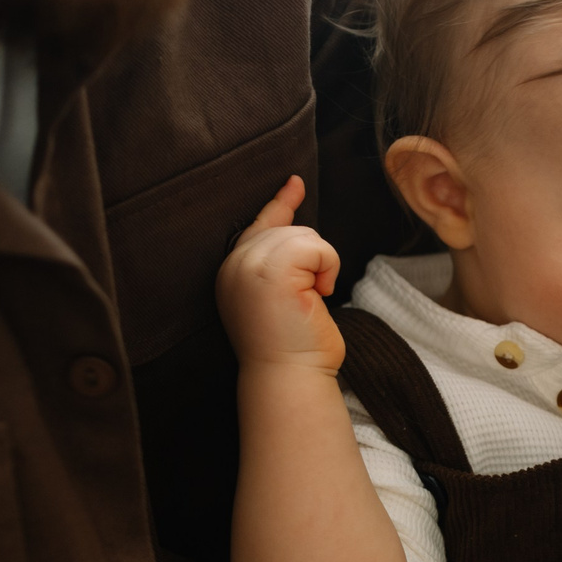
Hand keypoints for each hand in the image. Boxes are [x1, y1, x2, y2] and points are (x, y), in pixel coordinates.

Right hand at [217, 175, 343, 371]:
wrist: (288, 378)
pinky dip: (328, 268)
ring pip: (305, 236)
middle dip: (312, 259)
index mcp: (233, 271)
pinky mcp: (272, 269)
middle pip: (290, 229)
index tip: (294, 183)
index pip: (259, 225)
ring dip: (321, 267)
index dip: (280, 204)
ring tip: (310, 300)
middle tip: (308, 298)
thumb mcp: (282, 295)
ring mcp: (249, 264)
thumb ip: (283, 261)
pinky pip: (317, 246)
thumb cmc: (293, 347)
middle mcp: (234, 264)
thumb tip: (299, 229)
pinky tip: (319, 295)